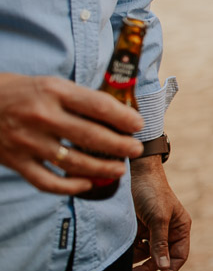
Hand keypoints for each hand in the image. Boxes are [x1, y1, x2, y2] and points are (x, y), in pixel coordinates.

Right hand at [0, 72, 143, 194]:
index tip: (138, 125)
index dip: (123, 118)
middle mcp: (42, 116)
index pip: (98, 106)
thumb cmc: (24, 92)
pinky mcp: (16, 161)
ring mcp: (28, 142)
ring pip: (72, 162)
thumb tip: (118, 112)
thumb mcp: (52, 85)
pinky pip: (47, 181)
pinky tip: (86, 183)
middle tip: (135, 149)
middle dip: (119, 146)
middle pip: (90, 136)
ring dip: (101, 168)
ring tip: (119, 169)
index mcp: (54, 92)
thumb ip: (80, 99)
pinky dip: (70, 186)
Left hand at [130, 157, 190, 270]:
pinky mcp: (136, 228)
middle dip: (147, 268)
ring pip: (144, 255)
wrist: (134, 173)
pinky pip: (133, 247)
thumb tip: (163, 267)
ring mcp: (151, 230)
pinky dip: (127, 253)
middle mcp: (167, 231)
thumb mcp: (158, 218)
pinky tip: (120, 255)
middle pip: (160, 258)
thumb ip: (160, 243)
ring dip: (134, 262)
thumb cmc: (152, 192)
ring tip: (122, 267)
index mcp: (180, 227)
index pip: (179, 256)